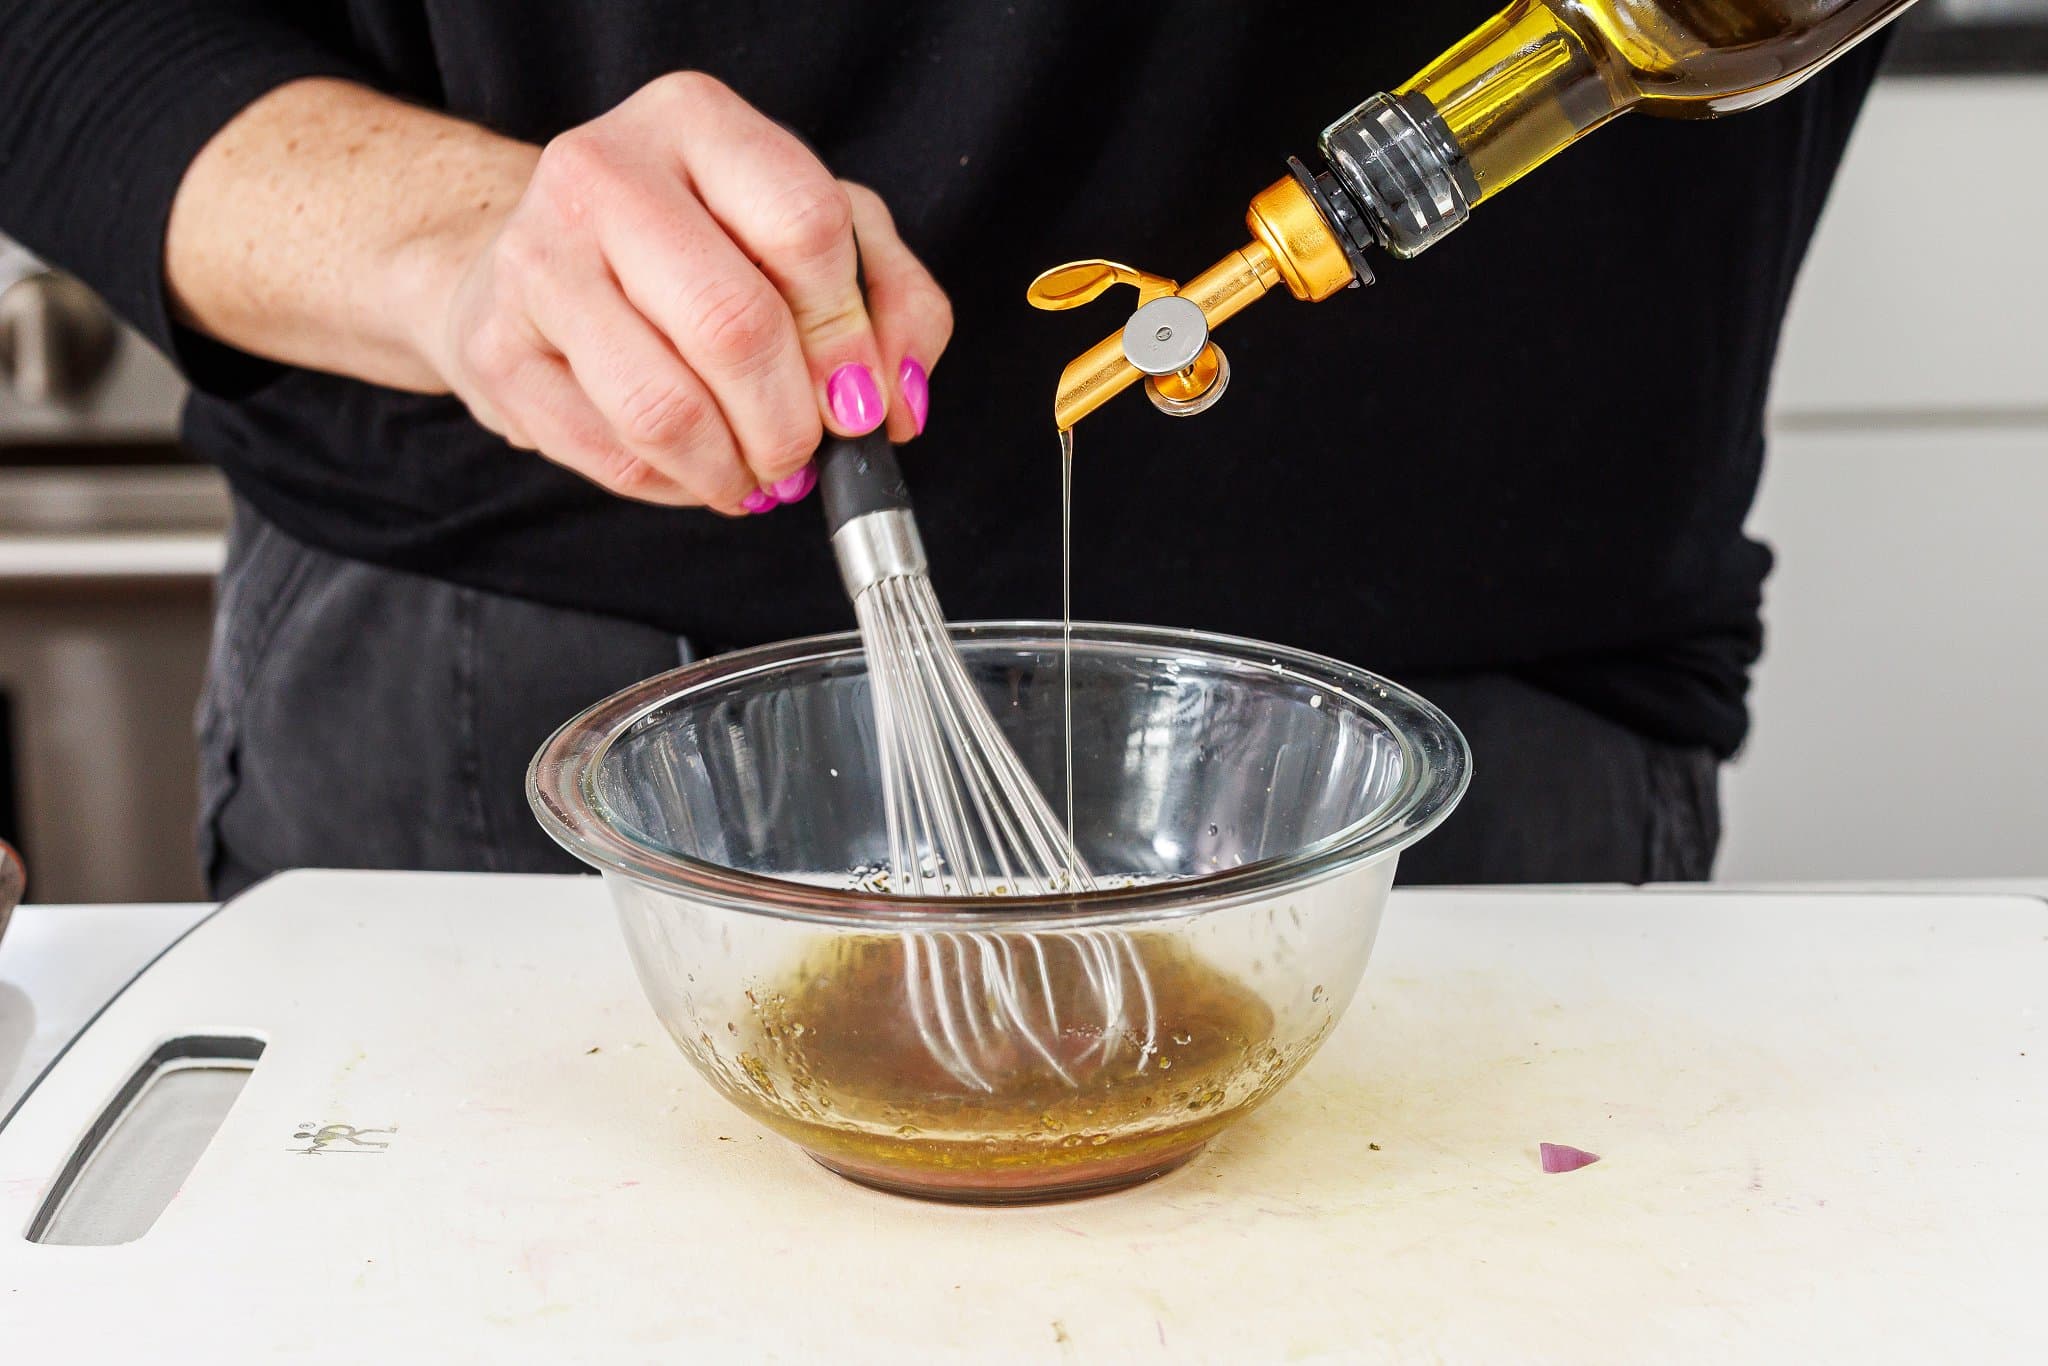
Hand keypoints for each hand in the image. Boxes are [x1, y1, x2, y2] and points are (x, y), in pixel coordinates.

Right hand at [420, 74, 951, 513]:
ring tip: (755, 471)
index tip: (859, 395)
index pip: (804, 227)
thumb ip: (891, 298)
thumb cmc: (697, 245)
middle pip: (734, 325)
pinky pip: (615, 456)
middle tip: (805, 451)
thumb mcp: (815, 235)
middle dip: (791, 421)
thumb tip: (900, 398)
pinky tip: (695, 467)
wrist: (538, 258)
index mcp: (695, 122)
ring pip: (666, 409)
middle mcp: (604, 173)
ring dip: (735, 468)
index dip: (846, 335)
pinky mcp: (497, 353)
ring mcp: (536, 261)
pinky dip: (679, 486)